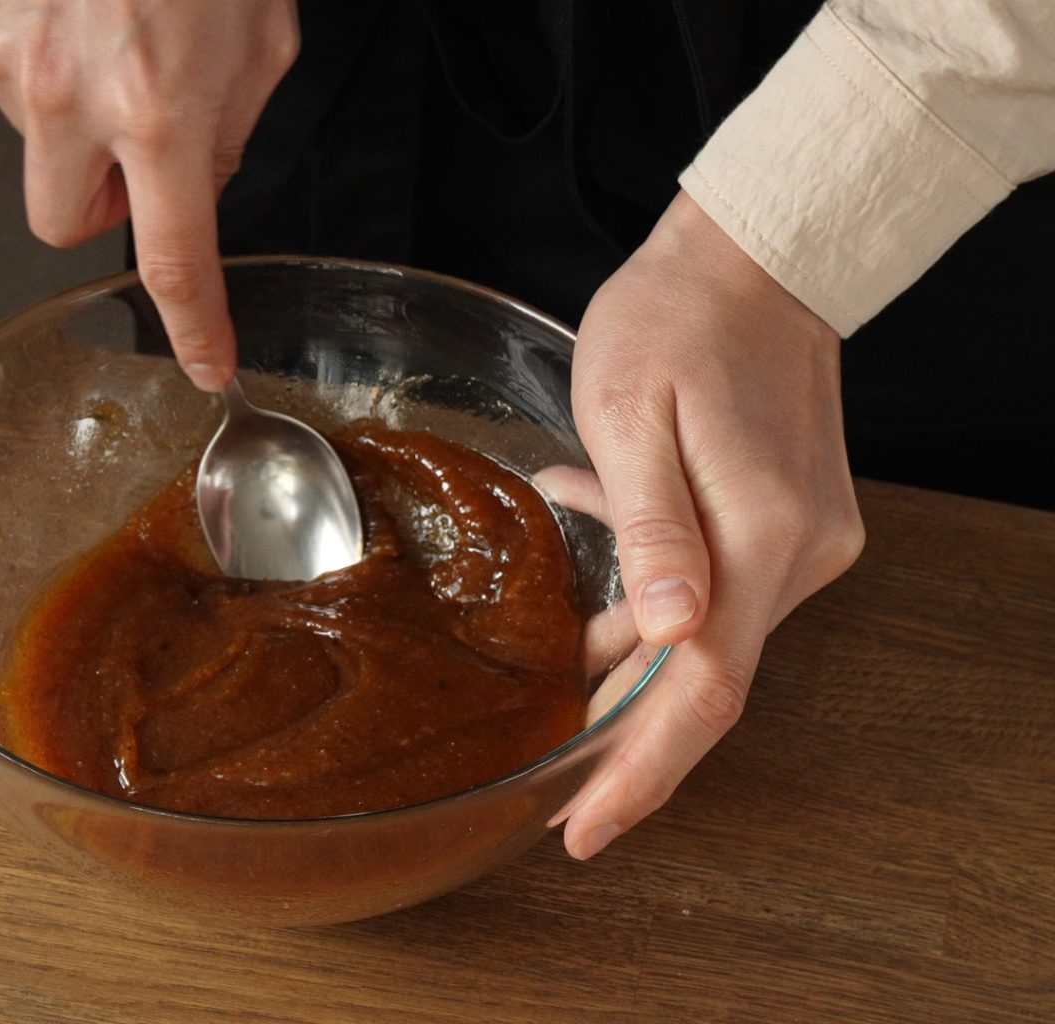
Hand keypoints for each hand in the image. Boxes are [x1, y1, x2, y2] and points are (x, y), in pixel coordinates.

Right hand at [0, 0, 298, 389]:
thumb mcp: (261, 43)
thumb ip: (224, 134)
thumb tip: (195, 186)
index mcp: (158, 110)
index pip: (173, 258)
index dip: (192, 324)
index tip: (201, 362)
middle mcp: (67, 94)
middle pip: (57, 224)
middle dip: (96, 204)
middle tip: (134, 156)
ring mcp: (5, 54)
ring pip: (29, 142)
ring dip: (71, 117)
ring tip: (114, 36)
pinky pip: (0, 70)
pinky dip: (38, 57)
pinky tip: (73, 8)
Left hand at [553, 190, 864, 858]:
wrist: (756, 255)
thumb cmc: (674, 321)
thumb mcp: (631, 416)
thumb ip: (648, 530)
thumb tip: (660, 639)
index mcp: (757, 537)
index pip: (700, 692)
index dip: (639, 770)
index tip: (583, 828)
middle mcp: (797, 555)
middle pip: (705, 680)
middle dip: (629, 739)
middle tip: (557, 788)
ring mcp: (802, 540)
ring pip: (707, 636)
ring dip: (632, 661)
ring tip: (559, 677)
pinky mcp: (790, 520)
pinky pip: (716, 587)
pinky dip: (653, 599)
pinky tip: (601, 567)